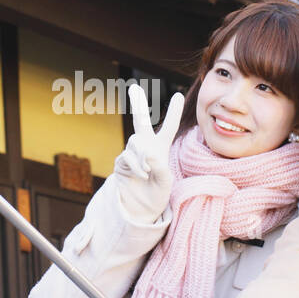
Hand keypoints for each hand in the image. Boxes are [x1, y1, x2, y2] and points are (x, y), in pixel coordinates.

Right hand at [114, 84, 183, 222]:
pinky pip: (127, 156)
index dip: (173, 112)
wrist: (140, 210)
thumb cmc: (157, 195)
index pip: (168, 127)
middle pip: (141, 121)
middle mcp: (145, 147)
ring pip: (135, 142)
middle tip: (134, 87)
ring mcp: (131, 154)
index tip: (178, 95)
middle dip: (137, 103)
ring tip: (148, 172)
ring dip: (143, 155)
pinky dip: (136, 165)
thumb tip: (147, 153)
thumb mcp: (165, 182)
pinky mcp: (120, 162)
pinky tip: (141, 175)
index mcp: (161, 148)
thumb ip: (159, 166)